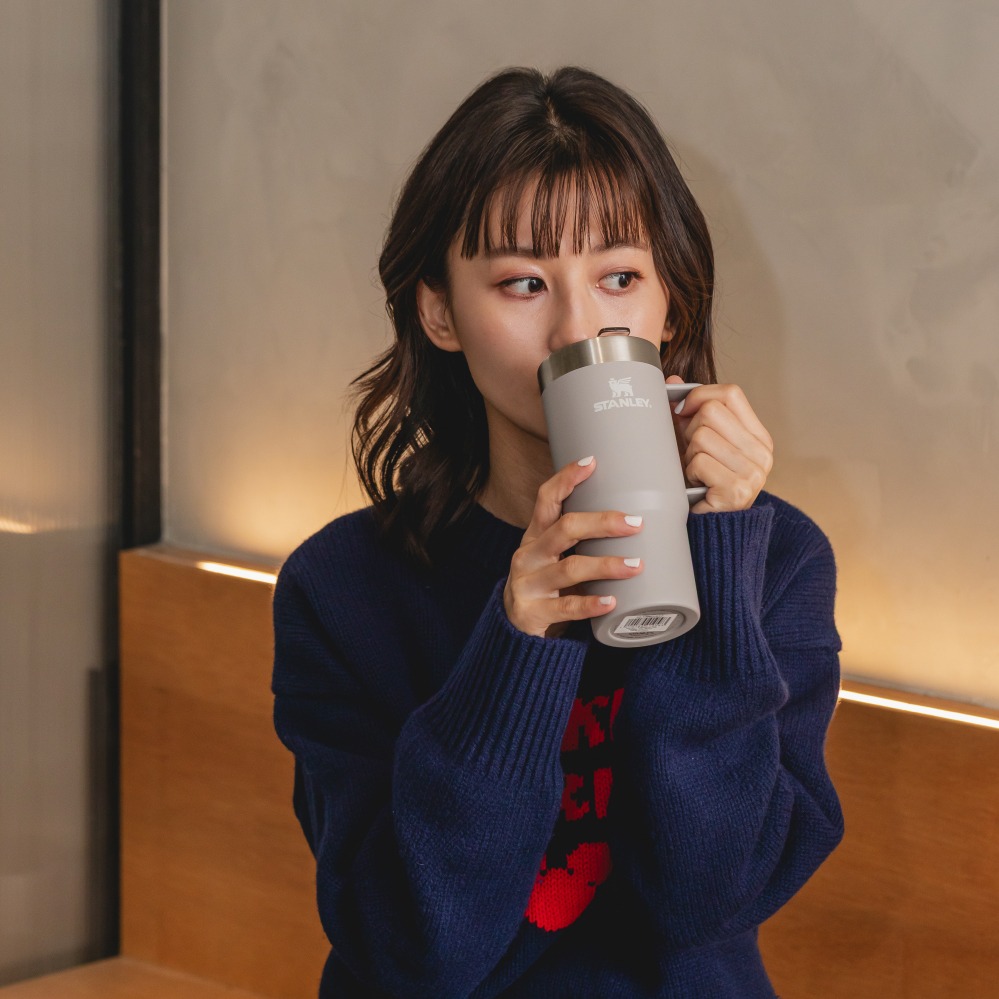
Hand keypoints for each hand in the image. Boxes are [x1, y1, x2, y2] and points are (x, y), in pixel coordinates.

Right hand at [503, 457, 644, 638]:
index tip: (592, 462)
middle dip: (601, 523)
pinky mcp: (532, 613)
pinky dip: (591, 603)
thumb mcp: (553, 558)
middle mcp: (528, 555)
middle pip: (564, 529)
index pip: (547, 499)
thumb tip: (633, 518)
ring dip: (605, 565)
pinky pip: (566, 607)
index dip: (567, 479)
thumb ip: (580, 541)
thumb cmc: (546, 586)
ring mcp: (528, 584)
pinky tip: (611, 601)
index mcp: (535, 536)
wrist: (515, 632)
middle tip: (635, 523)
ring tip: (636, 565)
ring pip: (570, 568)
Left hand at [666, 376, 773, 513]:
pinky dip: (689, 472)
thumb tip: (671, 380)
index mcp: (758, 437)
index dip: (700, 394)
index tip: (682, 409)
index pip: (731, 393)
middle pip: (711, 411)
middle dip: (690, 429)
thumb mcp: (699, 445)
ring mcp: (752, 474)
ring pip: (701, 436)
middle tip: (691, 452)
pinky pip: (699, 461)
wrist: (712, 531)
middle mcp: (762, 454)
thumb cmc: (703, 485)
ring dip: (688, 454)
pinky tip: (696, 485)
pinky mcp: (736, 492)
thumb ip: (689, 413)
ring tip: (695, 471)